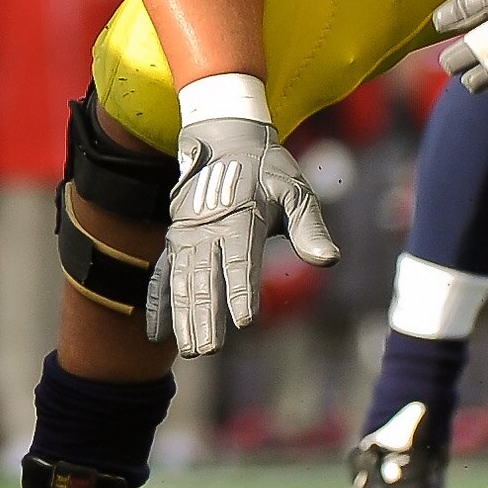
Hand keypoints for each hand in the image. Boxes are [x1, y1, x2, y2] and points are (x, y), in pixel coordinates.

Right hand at [159, 115, 338, 356]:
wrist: (224, 137)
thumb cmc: (268, 170)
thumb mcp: (295, 189)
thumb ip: (309, 227)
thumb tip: (328, 260)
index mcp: (240, 217)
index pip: (240, 261)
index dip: (242, 291)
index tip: (245, 321)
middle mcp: (207, 229)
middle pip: (206, 278)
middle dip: (207, 316)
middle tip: (209, 350)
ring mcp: (187, 236)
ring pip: (183, 282)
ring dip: (185, 317)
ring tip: (190, 350)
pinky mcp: (176, 241)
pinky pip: (163, 275)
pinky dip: (159, 304)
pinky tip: (160, 335)